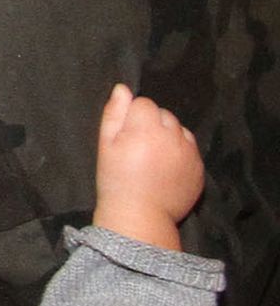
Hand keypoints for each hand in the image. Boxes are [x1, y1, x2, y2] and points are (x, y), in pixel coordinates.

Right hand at [93, 83, 204, 248]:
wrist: (140, 217)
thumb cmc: (116, 180)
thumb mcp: (106, 145)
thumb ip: (114, 113)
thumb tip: (122, 88)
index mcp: (146, 127)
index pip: (143, 104)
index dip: (131, 119)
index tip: (126, 138)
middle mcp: (172, 135)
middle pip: (163, 115)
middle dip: (152, 125)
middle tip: (139, 149)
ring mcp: (189, 152)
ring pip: (179, 129)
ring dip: (168, 137)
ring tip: (155, 159)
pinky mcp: (199, 168)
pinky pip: (190, 148)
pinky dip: (180, 152)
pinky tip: (167, 168)